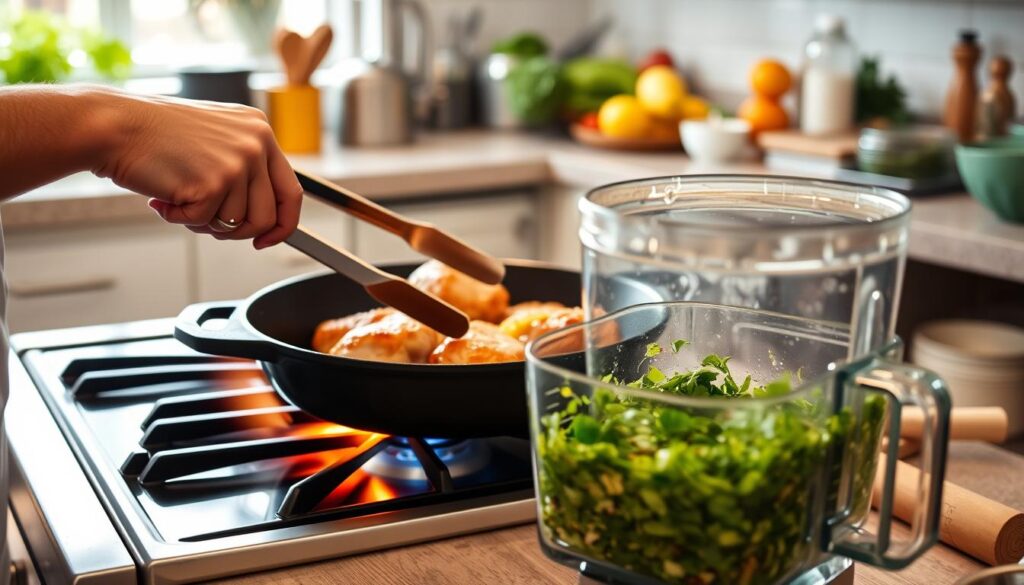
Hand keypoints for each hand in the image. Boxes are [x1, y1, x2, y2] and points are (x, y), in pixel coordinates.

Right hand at [93, 90, 302, 248]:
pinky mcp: (213, 182)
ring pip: (236, 225)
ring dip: (203, 222)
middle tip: (206, 222)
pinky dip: (179, 218)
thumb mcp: (216, 138)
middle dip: (238, 232)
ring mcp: (237, 163)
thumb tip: (263, 216)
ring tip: (178, 198)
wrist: (114, 126)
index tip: (268, 239)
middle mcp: (255, 144)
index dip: (283, 223)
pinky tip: (164, 196)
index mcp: (260, 131)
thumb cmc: (155, 134)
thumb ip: (245, 168)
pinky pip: (204, 222)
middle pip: (266, 216)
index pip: (290, 191)